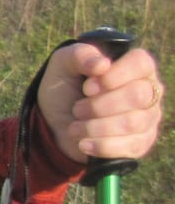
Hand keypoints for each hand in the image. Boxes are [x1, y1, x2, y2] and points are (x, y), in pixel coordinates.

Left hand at [36, 41, 162, 163]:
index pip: (142, 64)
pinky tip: (83, 143)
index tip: (87, 87)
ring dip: (95, 127)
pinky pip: (130, 147)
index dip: (114, 76)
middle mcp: (149, 91)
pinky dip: (101, 146)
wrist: (55, 124)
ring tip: (74, 127)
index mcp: (135, 66)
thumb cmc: (64, 88)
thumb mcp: (63, 65)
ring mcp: (148, 118)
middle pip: (138, 96)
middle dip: (100, 105)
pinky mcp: (142, 142)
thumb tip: (102, 63)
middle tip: (77, 109)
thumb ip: (80, 56)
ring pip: (133, 123)